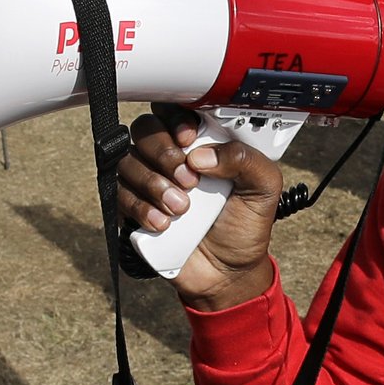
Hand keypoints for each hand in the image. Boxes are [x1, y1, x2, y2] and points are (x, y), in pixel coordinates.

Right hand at [111, 109, 279, 306]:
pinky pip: (118, 195)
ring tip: (180, 208)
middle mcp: (170, 158)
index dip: (175, 118)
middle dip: (163, 153)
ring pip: (128, 161)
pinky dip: (140, 207)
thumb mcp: (264, 188)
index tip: (189, 138)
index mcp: (201, 143)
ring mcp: (148, 183)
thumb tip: (201, 155)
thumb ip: (245, 158)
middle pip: (144, 131)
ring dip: (152, 183)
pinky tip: (163, 223)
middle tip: (189, 180)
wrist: (228, 273)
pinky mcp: (133, 209)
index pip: (175, 111)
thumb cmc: (245, 225)